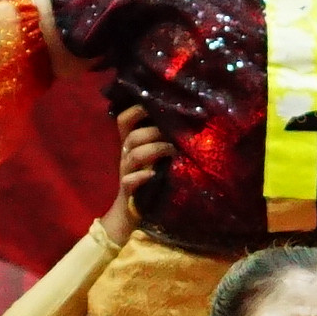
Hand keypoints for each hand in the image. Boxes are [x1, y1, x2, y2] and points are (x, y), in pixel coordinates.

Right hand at [102, 107, 165, 240]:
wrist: (135, 212)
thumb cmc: (152, 177)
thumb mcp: (157, 155)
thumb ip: (165, 138)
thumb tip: (192, 118)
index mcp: (131, 142)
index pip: (124, 119)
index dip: (136, 109)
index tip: (154, 103)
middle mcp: (126, 154)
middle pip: (133, 136)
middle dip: (155, 131)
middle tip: (176, 134)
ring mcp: (126, 172)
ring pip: (133, 154)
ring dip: (155, 149)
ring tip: (174, 151)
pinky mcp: (129, 191)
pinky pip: (130, 181)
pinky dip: (141, 176)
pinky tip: (152, 174)